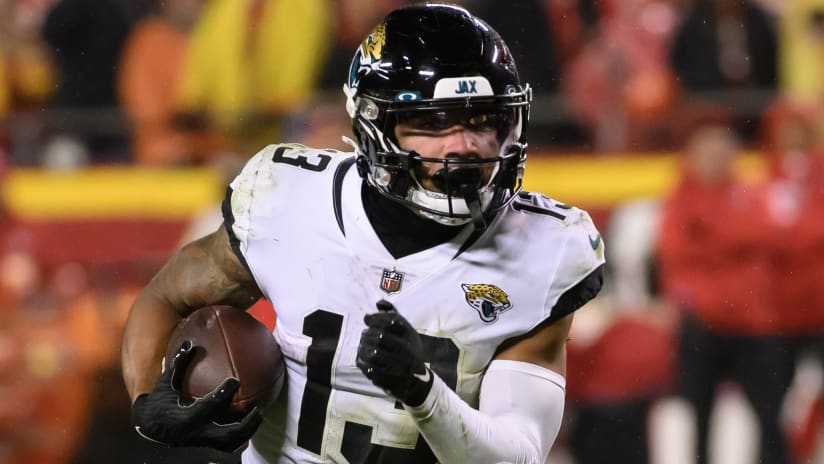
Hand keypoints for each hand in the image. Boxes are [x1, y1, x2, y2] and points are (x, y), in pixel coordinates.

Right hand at [130, 341, 261, 452]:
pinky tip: (249, 426)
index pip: (208, 406)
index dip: (223, 394)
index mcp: (185, 417)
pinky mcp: (204, 446)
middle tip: (256, 408)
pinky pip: (227, 446)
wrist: (150, 428)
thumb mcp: (165, 383)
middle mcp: (195, 433)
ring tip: (259, 416)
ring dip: (247, 431)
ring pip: (230, 443)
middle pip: (227, 433)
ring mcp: (201, 443)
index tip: (235, 381)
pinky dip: (240, 438)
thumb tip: (189, 343)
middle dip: (245, 423)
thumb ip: (178, 364)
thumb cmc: (159, 402)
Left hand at [357, 300, 432, 405]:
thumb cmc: (408, 351)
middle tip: (363, 334)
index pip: (392, 322)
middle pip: (381, 337)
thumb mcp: (407, 333)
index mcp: (411, 337)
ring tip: (361, 345)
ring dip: (363, 347)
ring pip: (374, 353)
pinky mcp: (389, 380)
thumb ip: (394, 315)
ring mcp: (399, 367)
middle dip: (368, 334)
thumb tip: (379, 303)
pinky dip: (362, 362)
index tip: (367, 319)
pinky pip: (369, 369)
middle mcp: (408, 352)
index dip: (376, 318)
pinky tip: (361, 358)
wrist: (416, 382)